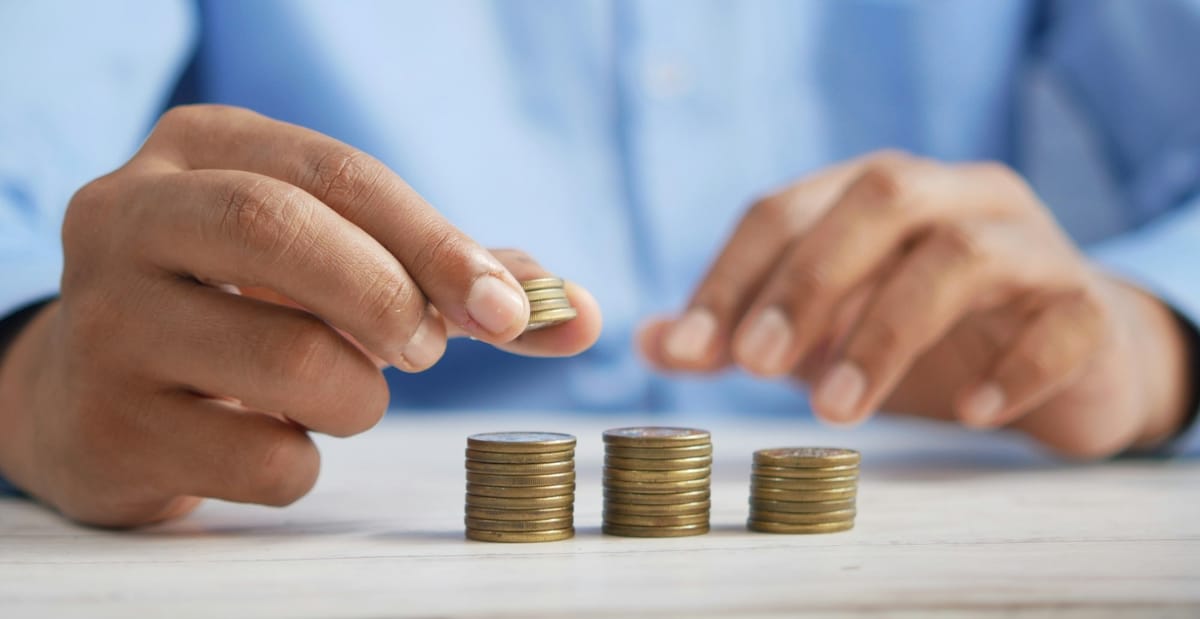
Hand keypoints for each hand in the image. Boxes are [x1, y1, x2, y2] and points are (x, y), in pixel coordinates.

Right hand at [0, 105, 600, 525]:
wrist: (92, 392)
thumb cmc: (243, 309)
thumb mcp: (331, 259)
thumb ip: (453, 277)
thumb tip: (579, 314)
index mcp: (200, 150)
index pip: (338, 174)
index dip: (437, 242)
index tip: (508, 310)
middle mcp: (130, 217)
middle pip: (281, 231)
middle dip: (389, 297)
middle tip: (427, 349)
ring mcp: (103, 322)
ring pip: (286, 360)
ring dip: (358, 395)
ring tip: (341, 393)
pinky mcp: (106, 424)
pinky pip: (260, 458)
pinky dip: (305, 462)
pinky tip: (274, 439)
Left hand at [640, 152, 1190, 457]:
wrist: (1068, 358)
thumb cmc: (928, 335)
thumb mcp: (824, 332)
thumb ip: (742, 332)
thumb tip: (650, 343)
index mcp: (876, 193)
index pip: (786, 208)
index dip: (731, 275)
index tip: (689, 349)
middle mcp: (954, 197)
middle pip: (879, 199)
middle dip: (807, 281)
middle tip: (755, 365)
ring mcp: (1030, 245)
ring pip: (963, 255)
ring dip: (887, 331)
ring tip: (837, 411)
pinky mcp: (1088, 306)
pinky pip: (1061, 321)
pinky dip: (1012, 367)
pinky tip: (969, 413)